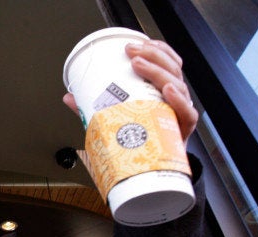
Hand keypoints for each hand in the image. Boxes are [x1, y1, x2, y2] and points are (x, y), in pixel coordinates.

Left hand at [63, 39, 197, 145]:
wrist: (149, 172)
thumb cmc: (136, 141)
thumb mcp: (115, 119)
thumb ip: (95, 108)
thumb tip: (70, 97)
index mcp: (160, 92)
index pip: (167, 63)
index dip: (156, 50)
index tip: (137, 43)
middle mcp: (173, 100)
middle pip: (172, 69)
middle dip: (152, 55)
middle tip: (131, 53)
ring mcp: (177, 114)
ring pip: (178, 85)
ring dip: (159, 71)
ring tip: (140, 66)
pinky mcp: (181, 133)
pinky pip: (188, 113)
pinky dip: (179, 100)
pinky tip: (167, 91)